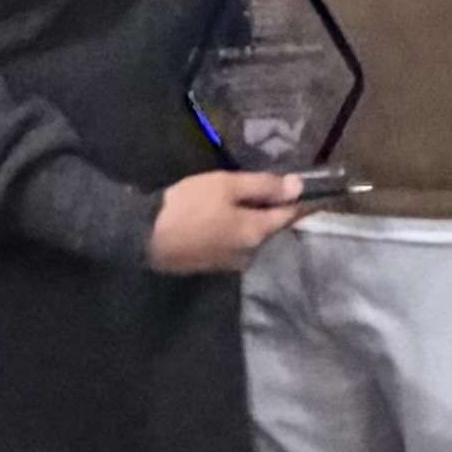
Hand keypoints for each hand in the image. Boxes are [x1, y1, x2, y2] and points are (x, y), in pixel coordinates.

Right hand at [147, 168, 303, 273]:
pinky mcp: (213, 265)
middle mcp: (251, 254)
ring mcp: (231, 263)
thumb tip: (298, 186)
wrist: (145, 236)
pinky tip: (217, 217)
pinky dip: (232, 229)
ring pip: (250, 236)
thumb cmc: (189, 206)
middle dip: (268, 207)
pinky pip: (233, 243)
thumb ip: (264, 186)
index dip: (299, 199)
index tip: (305, 186)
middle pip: (269, 226)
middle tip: (258, 185)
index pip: (290, 215)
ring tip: (233, 199)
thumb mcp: (226, 186)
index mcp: (258, 234)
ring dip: (248, 219)